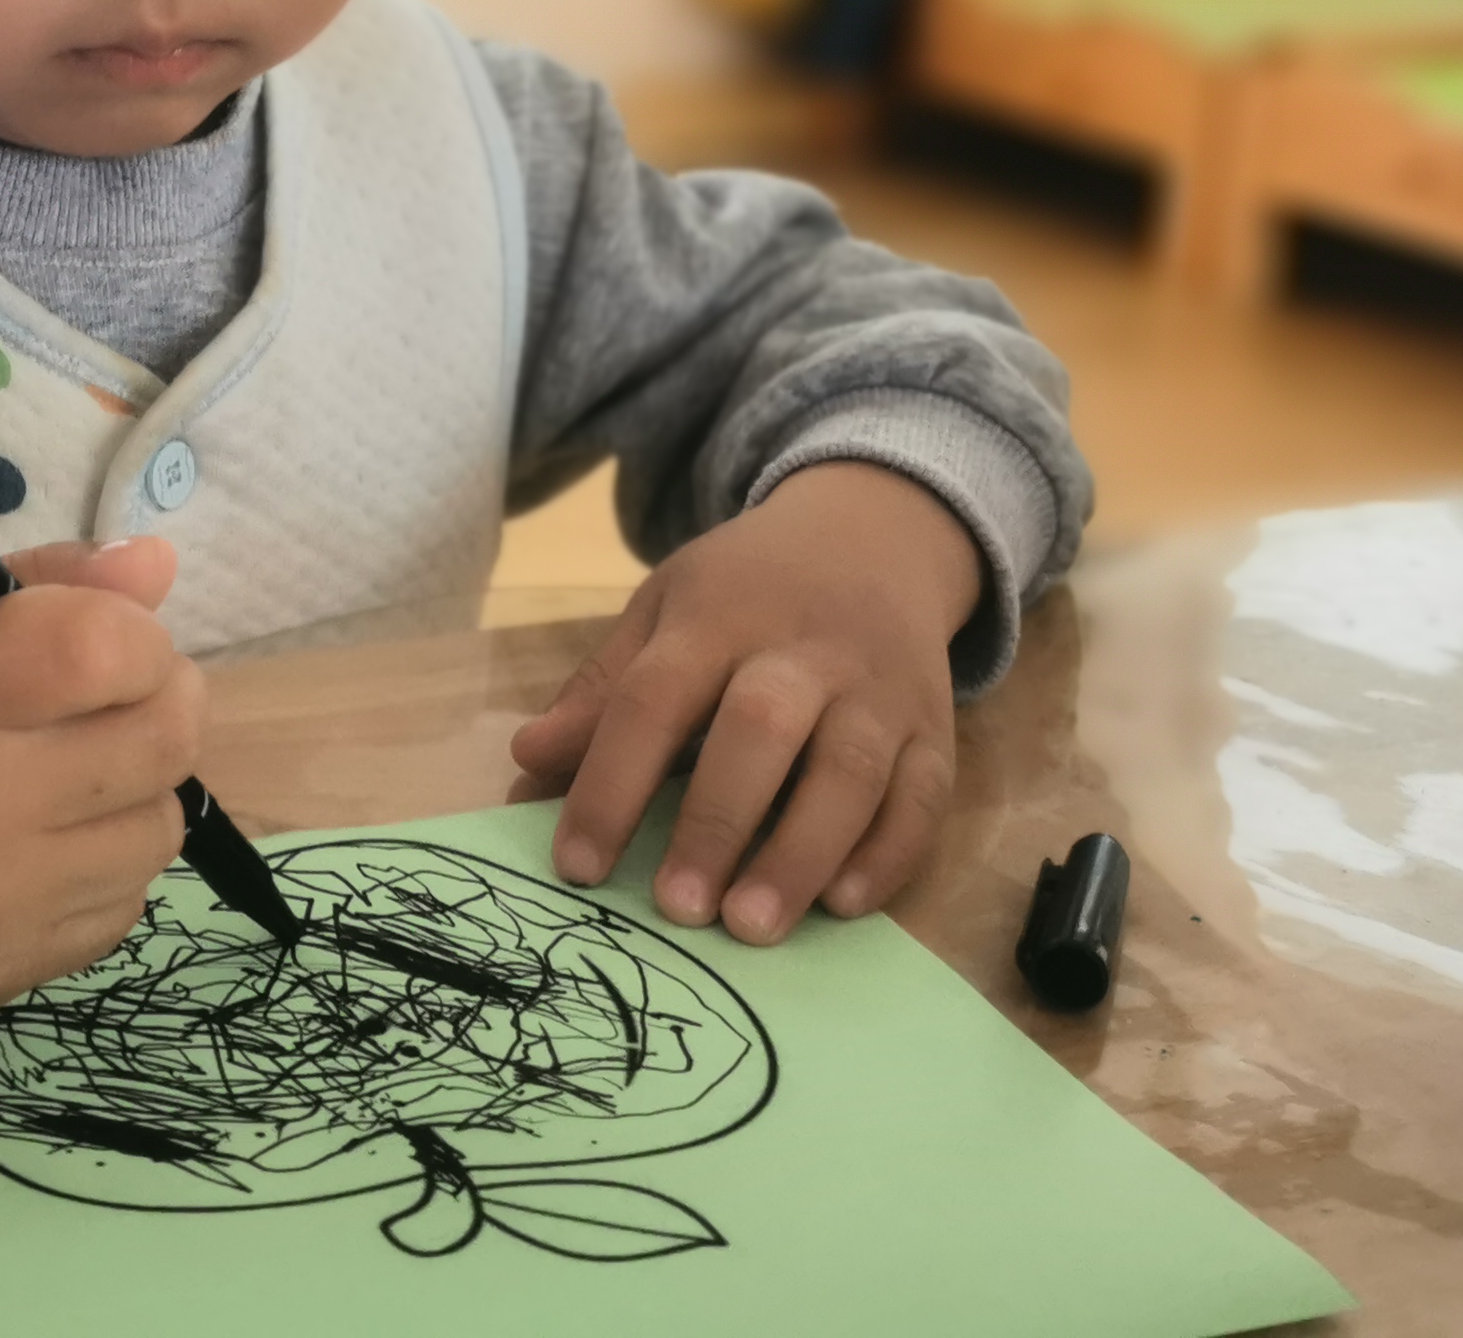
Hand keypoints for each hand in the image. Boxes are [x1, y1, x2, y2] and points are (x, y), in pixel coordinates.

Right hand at [0, 537, 199, 1005]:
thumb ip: (50, 584)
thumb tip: (161, 566)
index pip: (105, 651)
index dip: (138, 636)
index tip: (112, 639)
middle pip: (160, 743)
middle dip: (159, 702)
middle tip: (108, 700)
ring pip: (158, 831)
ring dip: (134, 792)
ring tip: (66, 775)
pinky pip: (124, 907)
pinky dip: (102, 867)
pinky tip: (39, 844)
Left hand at [510, 462, 977, 945]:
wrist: (875, 536)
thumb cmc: (747, 590)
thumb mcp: (665, 611)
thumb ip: (602, 691)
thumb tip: (526, 765)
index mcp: (717, 616)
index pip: (653, 699)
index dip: (611, 784)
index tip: (577, 866)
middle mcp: (804, 649)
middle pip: (761, 728)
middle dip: (717, 821)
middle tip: (676, 910)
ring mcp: (879, 689)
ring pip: (850, 770)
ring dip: (801, 853)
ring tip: (752, 927)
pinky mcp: (936, 728)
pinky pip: (922, 797)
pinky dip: (887, 855)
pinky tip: (843, 906)